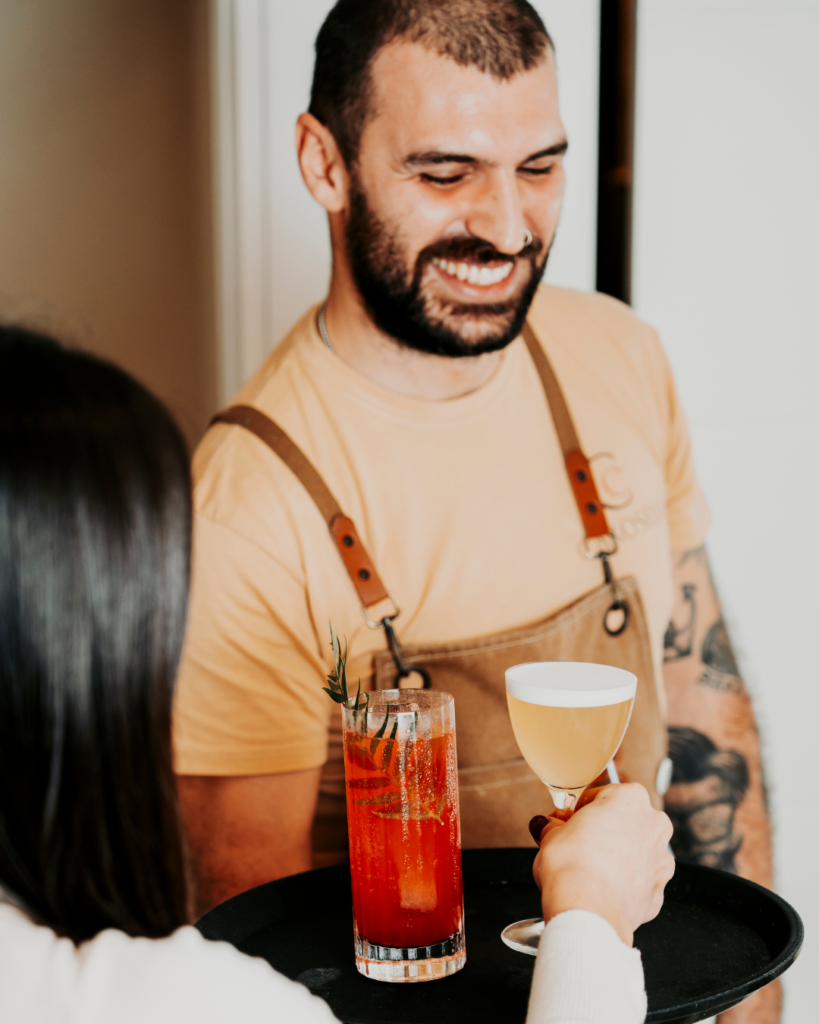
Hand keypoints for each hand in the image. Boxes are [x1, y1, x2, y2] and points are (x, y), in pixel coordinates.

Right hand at [530, 783, 674, 945]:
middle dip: (603, 831)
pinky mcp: (658, 891)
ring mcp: (660, 859)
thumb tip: (550, 827)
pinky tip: (603, 889)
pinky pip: (639, 881)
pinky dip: (624, 884)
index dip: (579, 811)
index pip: (600, 796)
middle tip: (577, 844)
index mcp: (630, 798)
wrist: (586, 909)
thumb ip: (555, 826)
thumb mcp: (551, 833)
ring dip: (618, 857)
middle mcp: (653, 824)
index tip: (568, 823)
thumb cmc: (572, 866)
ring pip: (636, 852)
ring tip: (590, 870)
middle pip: (624, 821)